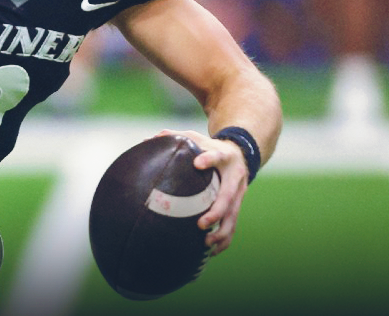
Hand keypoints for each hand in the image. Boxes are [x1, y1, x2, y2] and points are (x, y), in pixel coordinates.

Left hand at [153, 129, 247, 254]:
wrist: (241, 154)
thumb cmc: (210, 147)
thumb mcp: (197, 138)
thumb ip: (175, 137)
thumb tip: (147, 139)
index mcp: (225, 157)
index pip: (218, 156)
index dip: (209, 159)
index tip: (197, 163)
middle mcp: (235, 178)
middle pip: (229, 197)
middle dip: (216, 211)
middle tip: (201, 224)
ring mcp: (239, 195)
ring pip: (233, 217)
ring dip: (222, 232)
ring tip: (206, 243)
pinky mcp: (237, 207)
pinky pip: (233, 226)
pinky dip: (224, 240)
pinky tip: (212, 251)